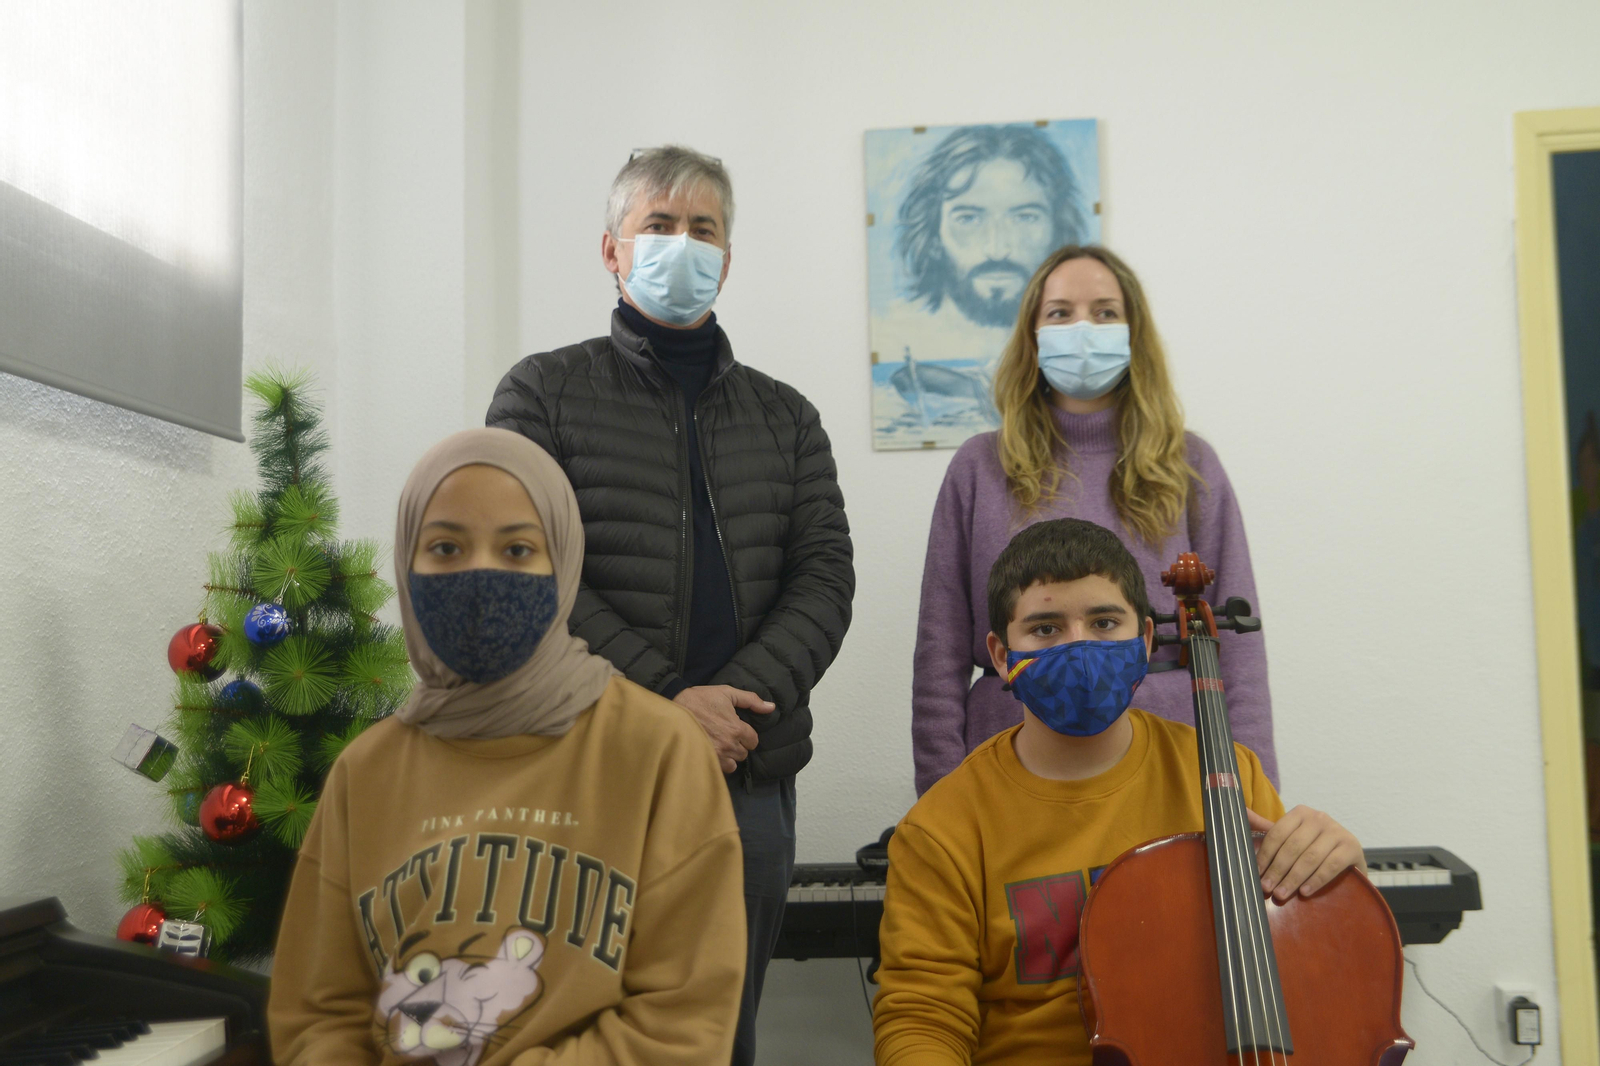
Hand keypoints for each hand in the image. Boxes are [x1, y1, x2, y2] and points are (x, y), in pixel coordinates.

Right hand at [672, 685, 775, 773]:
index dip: (747, 735)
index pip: (753, 741)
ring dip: (729, 757)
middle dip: (738, 746)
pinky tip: (712, 752)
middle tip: (727, 736)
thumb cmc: (700, 699)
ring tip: (720, 746)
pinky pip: (719, 770)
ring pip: (733, 764)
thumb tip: (771, 707)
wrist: (673, 710)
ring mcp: (717, 755)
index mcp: (737, 728)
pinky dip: (718, 763)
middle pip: (743, 754)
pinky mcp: (705, 761)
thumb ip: (750, 700)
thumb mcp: (726, 693)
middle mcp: (729, 745)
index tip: (738, 730)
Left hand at [1247, 806, 1366, 903]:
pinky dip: (1315, 880)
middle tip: (1267, 888)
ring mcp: (1337, 831)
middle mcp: (1319, 818)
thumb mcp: (1294, 838)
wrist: (1350, 857)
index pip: (1277, 834)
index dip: (1265, 855)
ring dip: (1293, 878)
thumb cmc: (1314, 848)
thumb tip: (1242, 829)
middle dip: (1277, 870)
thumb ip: (1271, 835)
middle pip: (1292, 846)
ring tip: (1281, 894)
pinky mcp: (1352, 846)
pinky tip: (1304, 892)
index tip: (1257, 874)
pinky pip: (1330, 865)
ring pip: (1310, 857)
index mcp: (1300, 813)